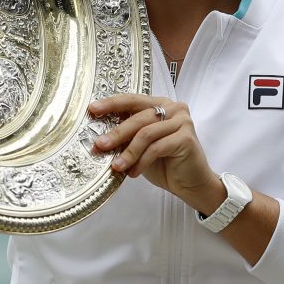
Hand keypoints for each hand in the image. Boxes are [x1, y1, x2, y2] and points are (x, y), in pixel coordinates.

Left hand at [89, 94, 223, 212]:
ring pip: (146, 133)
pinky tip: (133, 172)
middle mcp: (173, 108)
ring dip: (128, 152)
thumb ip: (127, 137)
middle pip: (138, 117)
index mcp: (161, 104)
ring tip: (116, 166)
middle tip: (99, 145)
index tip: (92, 110)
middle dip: (116, 133)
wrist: (191, 184)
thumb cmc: (165, 164)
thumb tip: (99, 137)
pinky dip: (142, 161)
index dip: (111, 104)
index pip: (132, 100)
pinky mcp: (186, 138)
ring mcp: (182, 121)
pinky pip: (157, 148)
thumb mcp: (141, 147)